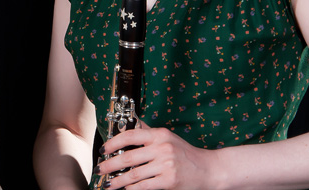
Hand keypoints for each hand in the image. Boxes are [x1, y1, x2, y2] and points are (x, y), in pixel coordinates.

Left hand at [96, 122, 218, 189]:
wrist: (209, 169)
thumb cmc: (185, 154)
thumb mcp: (168, 138)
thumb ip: (148, 132)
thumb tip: (127, 125)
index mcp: (159, 135)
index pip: (130, 135)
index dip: (113, 143)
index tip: (103, 150)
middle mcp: (162, 148)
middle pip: (129, 157)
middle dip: (110, 164)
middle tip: (100, 169)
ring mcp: (166, 165)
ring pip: (135, 174)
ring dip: (118, 180)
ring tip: (108, 183)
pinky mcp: (169, 180)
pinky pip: (145, 185)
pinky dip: (132, 189)